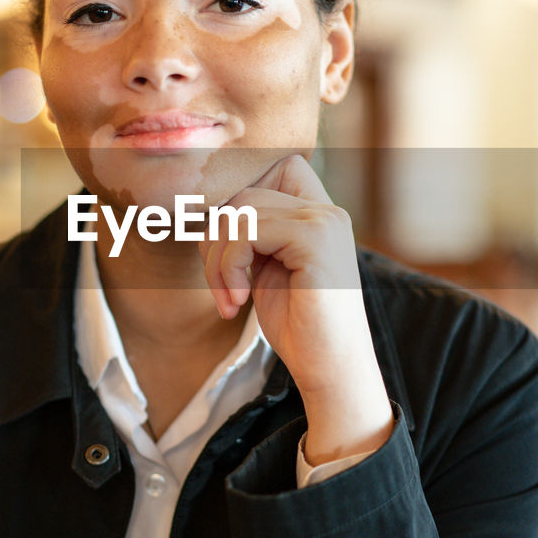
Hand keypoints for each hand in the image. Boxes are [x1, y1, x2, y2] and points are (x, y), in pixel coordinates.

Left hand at [200, 154, 392, 463]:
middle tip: (221, 289)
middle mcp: (326, 210)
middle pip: (243, 194)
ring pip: (239, 211)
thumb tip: (207, 208)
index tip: (228, 252)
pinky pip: (247, 232)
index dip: (238, 200)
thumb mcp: (266, 269)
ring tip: (229, 299)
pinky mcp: (315, 239)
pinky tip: (239, 301)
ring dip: (218, 260)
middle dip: (216, 241)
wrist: (331, 370)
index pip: (275, 166)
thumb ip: (251, 234)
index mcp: (318, 214)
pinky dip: (229, 267)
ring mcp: (324, 221)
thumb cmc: (297, 326)